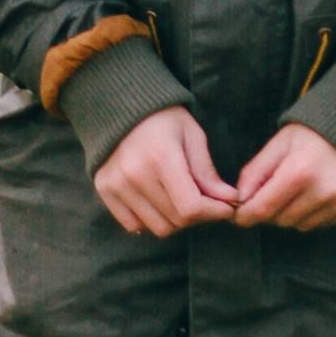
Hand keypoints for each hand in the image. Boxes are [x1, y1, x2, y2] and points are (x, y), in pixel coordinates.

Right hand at [93, 107, 237, 237]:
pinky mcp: (104, 191)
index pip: (191, 207)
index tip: (227, 208)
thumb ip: (207, 172)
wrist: (122, 108)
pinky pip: (134, 226)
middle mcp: (135, 175)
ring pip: (158, 228)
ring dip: (176, 221)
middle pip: (176, 221)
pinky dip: (151, 221)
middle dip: (199, 216)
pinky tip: (159, 202)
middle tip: (206, 201)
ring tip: (182, 200)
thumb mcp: (193, 137)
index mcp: (161, 158)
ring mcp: (117, 185)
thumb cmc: (165, 120)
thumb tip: (230, 201)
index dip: (214, 212)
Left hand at [233, 124, 335, 230]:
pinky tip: (321, 192)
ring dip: (295, 213)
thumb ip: (256, 171)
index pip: (263, 209)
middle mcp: (325, 190)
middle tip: (276, 191)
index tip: (239, 216)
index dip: (246, 216)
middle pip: (282, 220)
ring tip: (301, 189)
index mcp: (301, 171)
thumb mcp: (280, 143)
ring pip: (303, 225)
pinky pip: (325, 223)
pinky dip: (317, 213)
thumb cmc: (314, 131)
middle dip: (272, 210)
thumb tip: (240, 200)